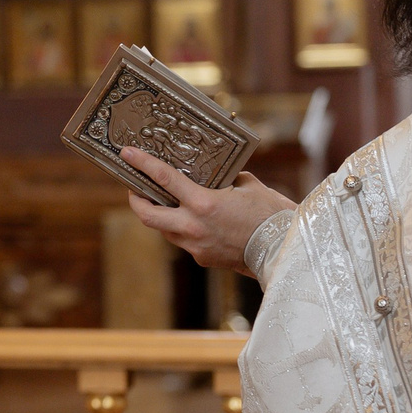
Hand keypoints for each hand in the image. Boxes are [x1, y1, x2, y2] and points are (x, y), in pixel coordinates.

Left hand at [121, 148, 294, 275]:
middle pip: (147, 215)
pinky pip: (184, 242)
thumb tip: (221, 175)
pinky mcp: (203, 258)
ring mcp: (196, 245)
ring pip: (165, 231)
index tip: (126, 154)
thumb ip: (228, 179)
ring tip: (164, 203)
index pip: (164, 179)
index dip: (142, 164)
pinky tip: (195, 222)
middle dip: (136, 201)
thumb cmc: (272, 214)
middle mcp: (193, 226)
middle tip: (134, 189)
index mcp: (203, 203)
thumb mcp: (250, 186)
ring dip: (161, 217)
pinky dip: (184, 230)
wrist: (285, 251)